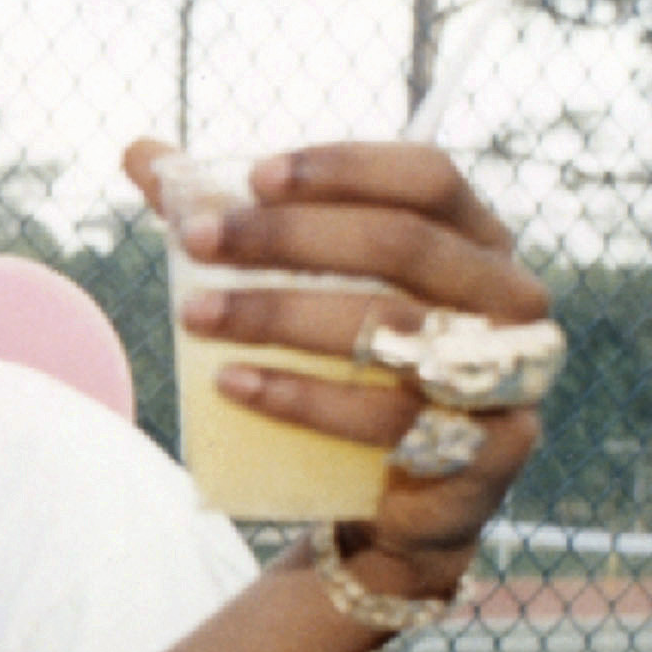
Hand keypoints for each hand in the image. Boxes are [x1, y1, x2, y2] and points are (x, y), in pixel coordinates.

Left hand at [124, 138, 547, 594]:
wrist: (399, 499)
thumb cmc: (354, 368)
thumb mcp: (307, 288)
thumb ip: (239, 220)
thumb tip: (141, 152)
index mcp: (479, 240)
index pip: (428, 177)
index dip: (345, 170)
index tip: (255, 177)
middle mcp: (509, 299)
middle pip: (403, 246)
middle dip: (290, 238)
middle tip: (198, 240)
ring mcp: (511, 376)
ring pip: (391, 330)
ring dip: (282, 315)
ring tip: (194, 315)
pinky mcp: (490, 450)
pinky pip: (388, 418)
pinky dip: (302, 398)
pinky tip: (232, 384)